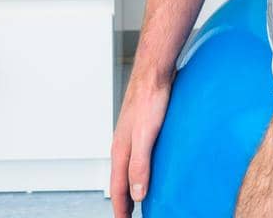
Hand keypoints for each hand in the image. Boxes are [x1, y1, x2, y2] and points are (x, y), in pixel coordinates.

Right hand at [109, 72, 172, 216]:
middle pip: (121, 180)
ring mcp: (132, 135)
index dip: (121, 209)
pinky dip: (140, 170)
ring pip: (128, 168)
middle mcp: (123, 144)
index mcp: (120, 150)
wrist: (154, 69)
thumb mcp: (145, 136)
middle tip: (129, 217)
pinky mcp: (142, 127)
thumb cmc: (149, 98)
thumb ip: (140, 165)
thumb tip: (138, 194)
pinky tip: (150, 168)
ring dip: (131, 186)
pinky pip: (138, 156)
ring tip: (138, 199)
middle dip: (124, 201)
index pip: (118, 188)